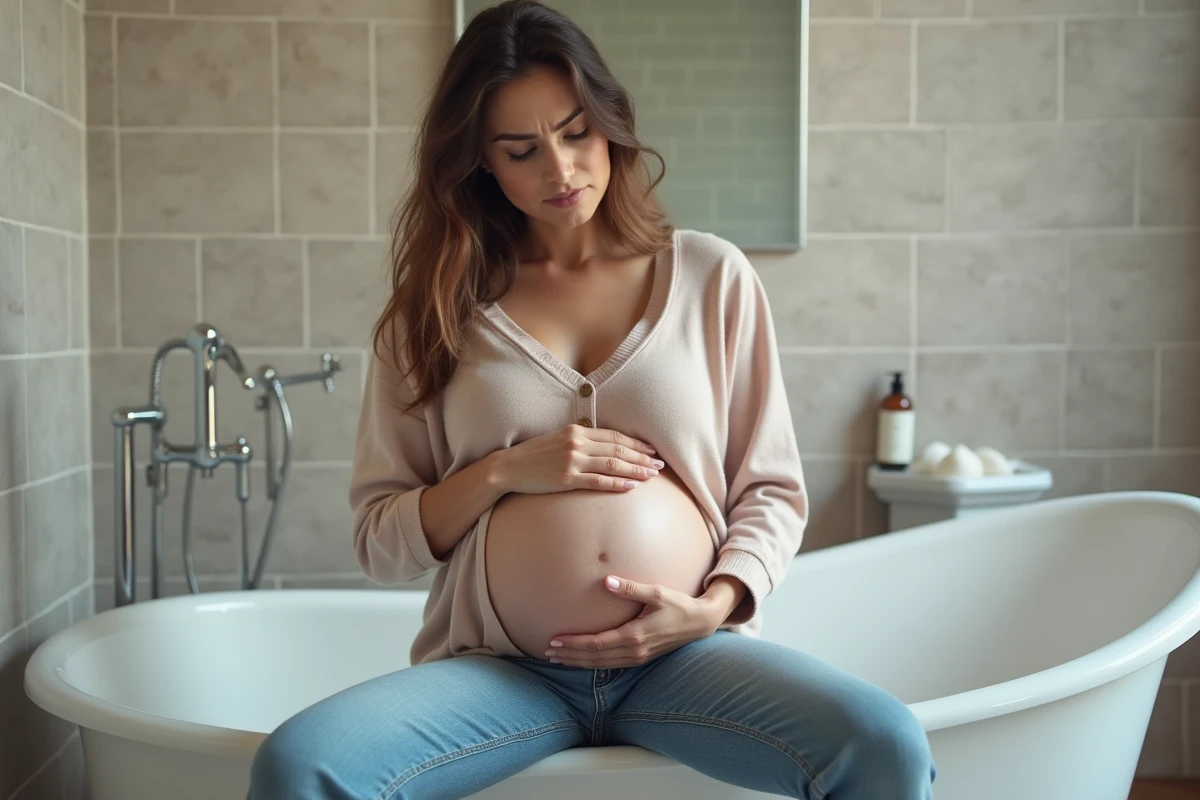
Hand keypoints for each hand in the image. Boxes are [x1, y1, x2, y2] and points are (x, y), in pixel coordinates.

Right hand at [493, 424, 662, 495]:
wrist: (509, 467)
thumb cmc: (535, 454)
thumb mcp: (559, 439)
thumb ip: (582, 440)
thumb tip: (607, 448)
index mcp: (577, 430)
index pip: (615, 436)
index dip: (637, 443)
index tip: (652, 450)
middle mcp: (577, 443)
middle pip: (618, 450)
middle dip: (642, 458)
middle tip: (660, 465)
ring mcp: (572, 461)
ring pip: (613, 465)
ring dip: (636, 471)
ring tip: (652, 476)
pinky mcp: (566, 479)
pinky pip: (598, 481)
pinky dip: (617, 483)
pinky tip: (631, 487)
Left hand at [543, 576, 723, 667]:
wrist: (700, 623)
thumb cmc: (679, 605)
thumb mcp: (658, 593)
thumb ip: (632, 589)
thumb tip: (608, 582)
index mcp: (635, 636)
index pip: (596, 644)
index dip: (573, 644)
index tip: (555, 640)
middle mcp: (634, 651)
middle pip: (594, 658)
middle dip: (569, 656)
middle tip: (547, 652)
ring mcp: (638, 658)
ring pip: (601, 664)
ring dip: (578, 662)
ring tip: (558, 658)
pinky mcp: (640, 659)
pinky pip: (610, 664)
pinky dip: (592, 663)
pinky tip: (581, 660)